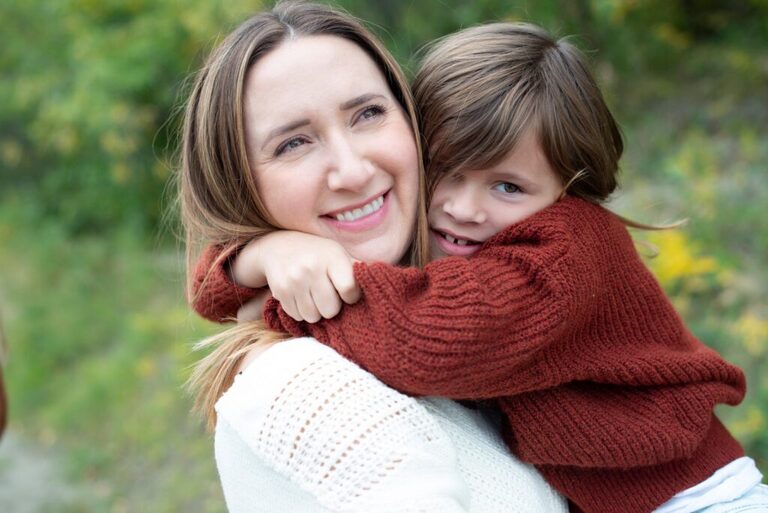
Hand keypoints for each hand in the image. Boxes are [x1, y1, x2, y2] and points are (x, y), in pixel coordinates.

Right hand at [232, 232, 360, 322]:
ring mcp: (294, 281)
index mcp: (332, 257)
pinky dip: (301, 311)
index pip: (349, 290)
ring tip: (314, 296)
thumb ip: (357, 269)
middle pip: (331, 310)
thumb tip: (382, 282)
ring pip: (313, 317)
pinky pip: (297, 316)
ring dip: (316, 311)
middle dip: (332, 307)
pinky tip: (301, 296)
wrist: (278, 247)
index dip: (352, 296)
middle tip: (328, 295)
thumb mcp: (338, 253)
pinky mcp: (280, 292)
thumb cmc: (317, 253)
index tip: (348, 292)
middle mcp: (311, 269)